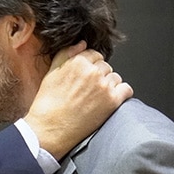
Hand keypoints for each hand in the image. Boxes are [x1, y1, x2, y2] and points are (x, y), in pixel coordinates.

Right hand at [24, 45, 132, 159]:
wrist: (49, 130)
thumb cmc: (47, 105)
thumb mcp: (51, 73)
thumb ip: (66, 54)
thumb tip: (82, 44)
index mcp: (78, 62)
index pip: (94, 55)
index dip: (90, 66)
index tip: (86, 77)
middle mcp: (93, 71)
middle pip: (105, 67)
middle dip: (99, 76)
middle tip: (89, 90)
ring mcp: (104, 86)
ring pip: (115, 78)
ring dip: (110, 85)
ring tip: (97, 98)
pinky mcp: (112, 101)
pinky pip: (126, 90)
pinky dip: (121, 94)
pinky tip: (111, 101)